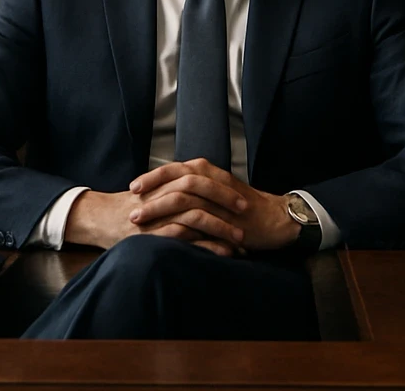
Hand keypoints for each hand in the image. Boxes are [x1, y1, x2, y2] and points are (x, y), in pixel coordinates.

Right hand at [64, 187, 245, 256]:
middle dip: (227, 201)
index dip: (221, 185)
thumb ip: (173, 191)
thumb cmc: (126, 208)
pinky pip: (183, 238)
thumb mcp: (151, 193)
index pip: (198, 178)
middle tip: (247, 211)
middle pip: (200, 190)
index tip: (241, 196)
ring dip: (221, 227)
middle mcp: (161, 194)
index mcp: (164, 182)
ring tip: (240, 240)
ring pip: (195, 215)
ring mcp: (156, 215)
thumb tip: (201, 195)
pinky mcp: (151, 235)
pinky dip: (206, 245)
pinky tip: (222, 253)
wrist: (95, 218)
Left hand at [128, 158, 298, 252]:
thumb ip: (194, 190)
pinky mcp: (227, 214)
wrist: (274, 218)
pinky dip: (180, 224)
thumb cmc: (241, 207)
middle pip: (174, 179)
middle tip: (130, 205)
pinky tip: (166, 234)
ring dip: (159, 208)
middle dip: (150, 193)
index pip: (173, 169)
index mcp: (206, 170)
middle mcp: (211, 178)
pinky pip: (200, 216)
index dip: (152, 177)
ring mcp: (220, 195)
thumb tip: (165, 194)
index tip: (132, 187)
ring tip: (139, 221)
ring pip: (184, 197)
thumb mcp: (215, 192)